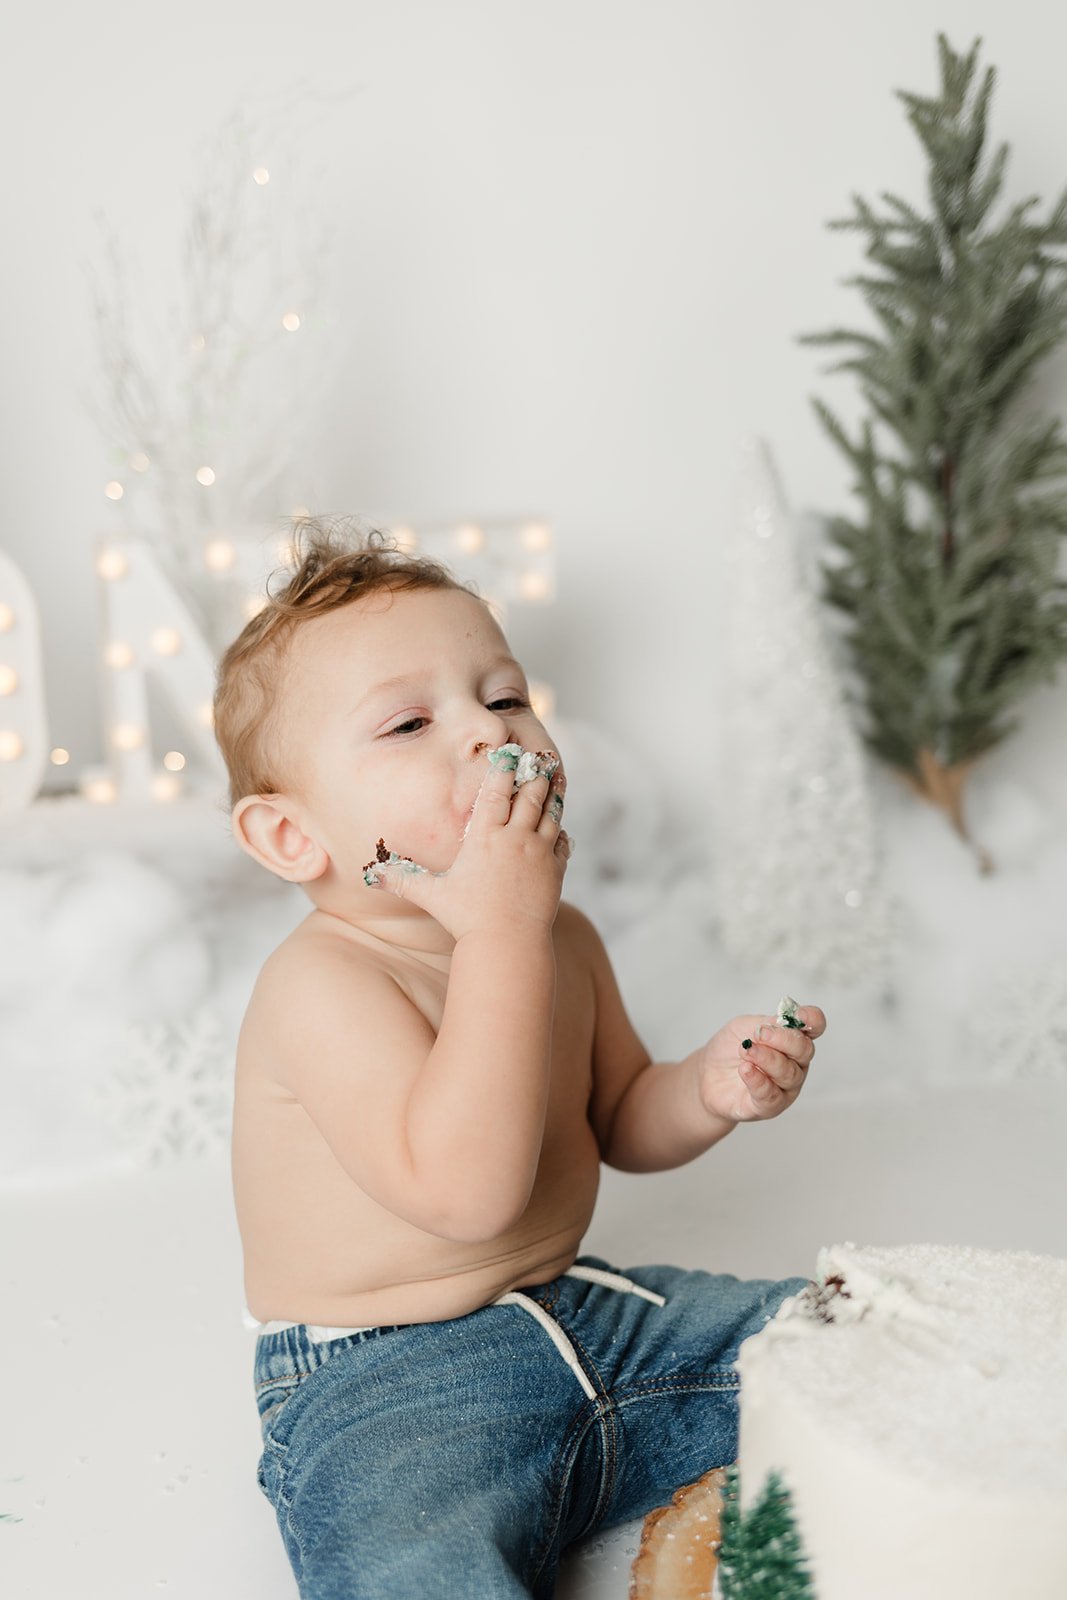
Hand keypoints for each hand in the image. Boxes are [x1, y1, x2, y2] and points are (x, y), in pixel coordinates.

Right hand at [364, 760, 571, 939]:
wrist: (507, 941)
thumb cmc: (466, 918)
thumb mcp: (432, 895)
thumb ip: (403, 880)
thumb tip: (371, 874)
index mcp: (485, 836)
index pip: (496, 792)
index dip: (504, 769)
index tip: (511, 752)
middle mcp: (514, 838)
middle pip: (528, 796)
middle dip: (533, 776)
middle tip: (539, 759)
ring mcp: (538, 853)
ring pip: (550, 815)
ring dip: (553, 796)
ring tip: (556, 779)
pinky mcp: (555, 871)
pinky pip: (561, 844)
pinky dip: (561, 834)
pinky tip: (561, 830)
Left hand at [697, 1005, 825, 1123]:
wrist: (707, 1075)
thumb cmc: (729, 1049)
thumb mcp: (744, 1027)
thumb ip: (764, 1024)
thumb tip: (781, 1023)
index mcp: (792, 1039)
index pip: (814, 1028)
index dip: (813, 1020)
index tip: (801, 1016)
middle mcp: (795, 1063)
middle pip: (804, 1051)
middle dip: (783, 1040)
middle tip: (760, 1034)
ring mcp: (785, 1087)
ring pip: (788, 1074)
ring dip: (766, 1059)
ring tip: (746, 1051)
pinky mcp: (769, 1106)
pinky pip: (771, 1095)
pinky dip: (758, 1081)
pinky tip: (746, 1070)